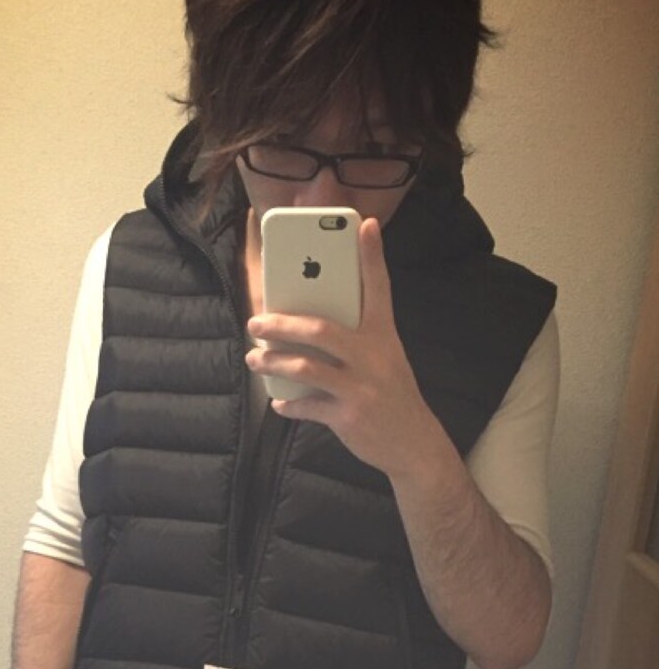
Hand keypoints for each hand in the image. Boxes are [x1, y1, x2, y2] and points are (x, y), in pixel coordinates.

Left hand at [246, 217, 441, 479]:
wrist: (414, 444)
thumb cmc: (390, 393)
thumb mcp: (385, 358)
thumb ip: (356, 337)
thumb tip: (308, 321)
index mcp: (384, 335)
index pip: (379, 288)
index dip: (371, 256)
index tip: (363, 224)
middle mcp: (373, 357)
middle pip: (321, 330)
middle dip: (282, 324)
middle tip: (256, 322)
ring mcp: (361, 388)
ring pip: (307, 368)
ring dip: (274, 363)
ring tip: (254, 359)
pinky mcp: (349, 416)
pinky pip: (309, 407)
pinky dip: (289, 405)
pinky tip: (279, 404)